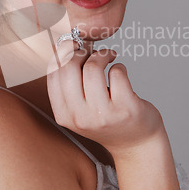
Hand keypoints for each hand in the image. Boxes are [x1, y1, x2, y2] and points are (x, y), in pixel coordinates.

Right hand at [47, 42, 164, 156]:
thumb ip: (69, 83)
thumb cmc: (106, 119)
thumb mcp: (80, 108)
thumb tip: (60, 45)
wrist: (135, 144)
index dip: (62, 53)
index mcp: (64, 115)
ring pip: (92, 68)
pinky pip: (117, 72)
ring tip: (109, 57)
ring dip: (102, 55)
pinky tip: (120, 72)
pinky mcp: (126, 109)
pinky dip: (119, 66)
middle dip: (81, 52)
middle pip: (69, 68)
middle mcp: (80, 117)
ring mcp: (103, 115)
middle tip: (92, 53)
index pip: (53, 74)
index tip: (73, 46)